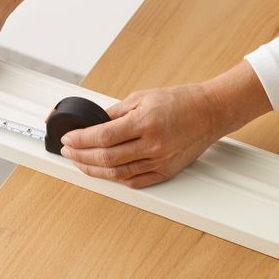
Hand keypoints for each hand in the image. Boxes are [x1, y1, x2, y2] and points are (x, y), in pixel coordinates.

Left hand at [60, 85, 220, 187]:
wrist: (210, 112)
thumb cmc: (180, 101)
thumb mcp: (143, 97)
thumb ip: (116, 112)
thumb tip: (94, 124)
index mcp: (145, 122)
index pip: (102, 136)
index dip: (80, 140)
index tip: (68, 139)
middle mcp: (152, 145)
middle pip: (106, 158)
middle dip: (80, 156)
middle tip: (68, 152)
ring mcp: (160, 161)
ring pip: (118, 173)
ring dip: (94, 170)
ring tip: (80, 164)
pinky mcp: (166, 171)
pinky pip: (136, 181)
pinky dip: (117, 179)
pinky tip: (105, 173)